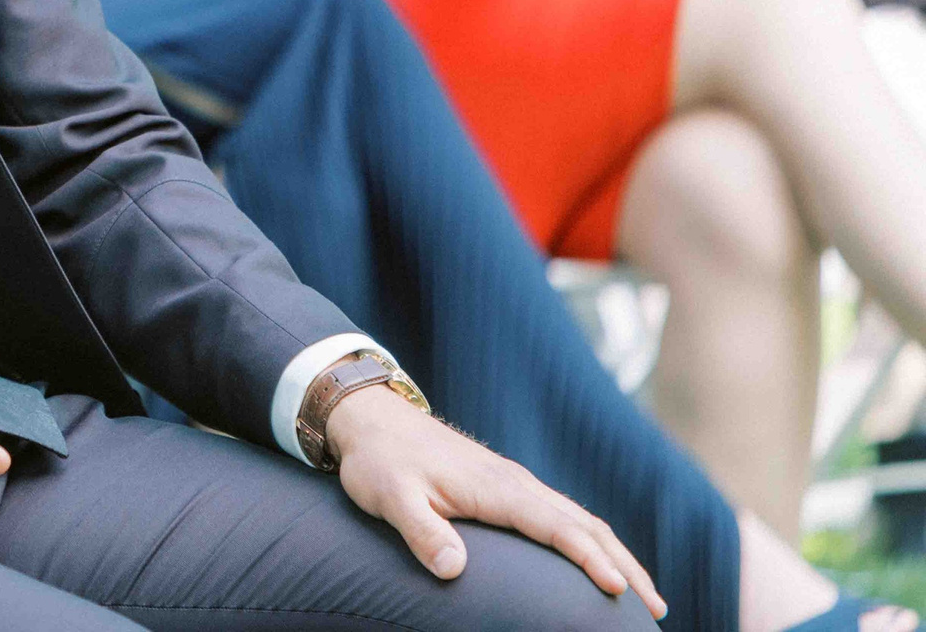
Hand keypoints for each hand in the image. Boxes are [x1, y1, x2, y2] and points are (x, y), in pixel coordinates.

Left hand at [329, 385, 664, 618]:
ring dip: (614, 554)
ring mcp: (513, 482)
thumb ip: (422, 531)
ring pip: (579, 518)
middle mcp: (515, 482)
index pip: (557, 526)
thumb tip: (454, 569)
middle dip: (623, 565)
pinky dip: (590, 540)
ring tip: (642, 594)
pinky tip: (595, 561)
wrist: (369, 417)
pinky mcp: (505, 487)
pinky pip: (561, 515)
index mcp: (496, 487)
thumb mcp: (389, 497)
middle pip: (585, 524)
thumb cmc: (379, 460)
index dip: (590, 559)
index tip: (618, 590)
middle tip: (656, 609)